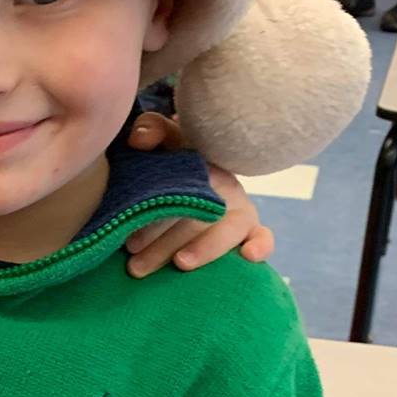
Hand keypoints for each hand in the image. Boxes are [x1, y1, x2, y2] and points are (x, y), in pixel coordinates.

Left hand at [125, 114, 274, 276]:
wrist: (188, 180)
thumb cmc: (170, 166)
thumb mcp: (162, 145)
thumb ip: (150, 131)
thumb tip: (139, 138)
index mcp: (201, 163)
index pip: (186, 172)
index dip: (160, 200)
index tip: (132, 232)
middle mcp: (223, 185)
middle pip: (198, 212)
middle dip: (164, 241)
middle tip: (136, 264)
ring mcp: (239, 208)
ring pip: (226, 229)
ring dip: (204, 248)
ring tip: (180, 263)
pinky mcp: (252, 230)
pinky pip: (263, 236)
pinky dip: (260, 245)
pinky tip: (248, 256)